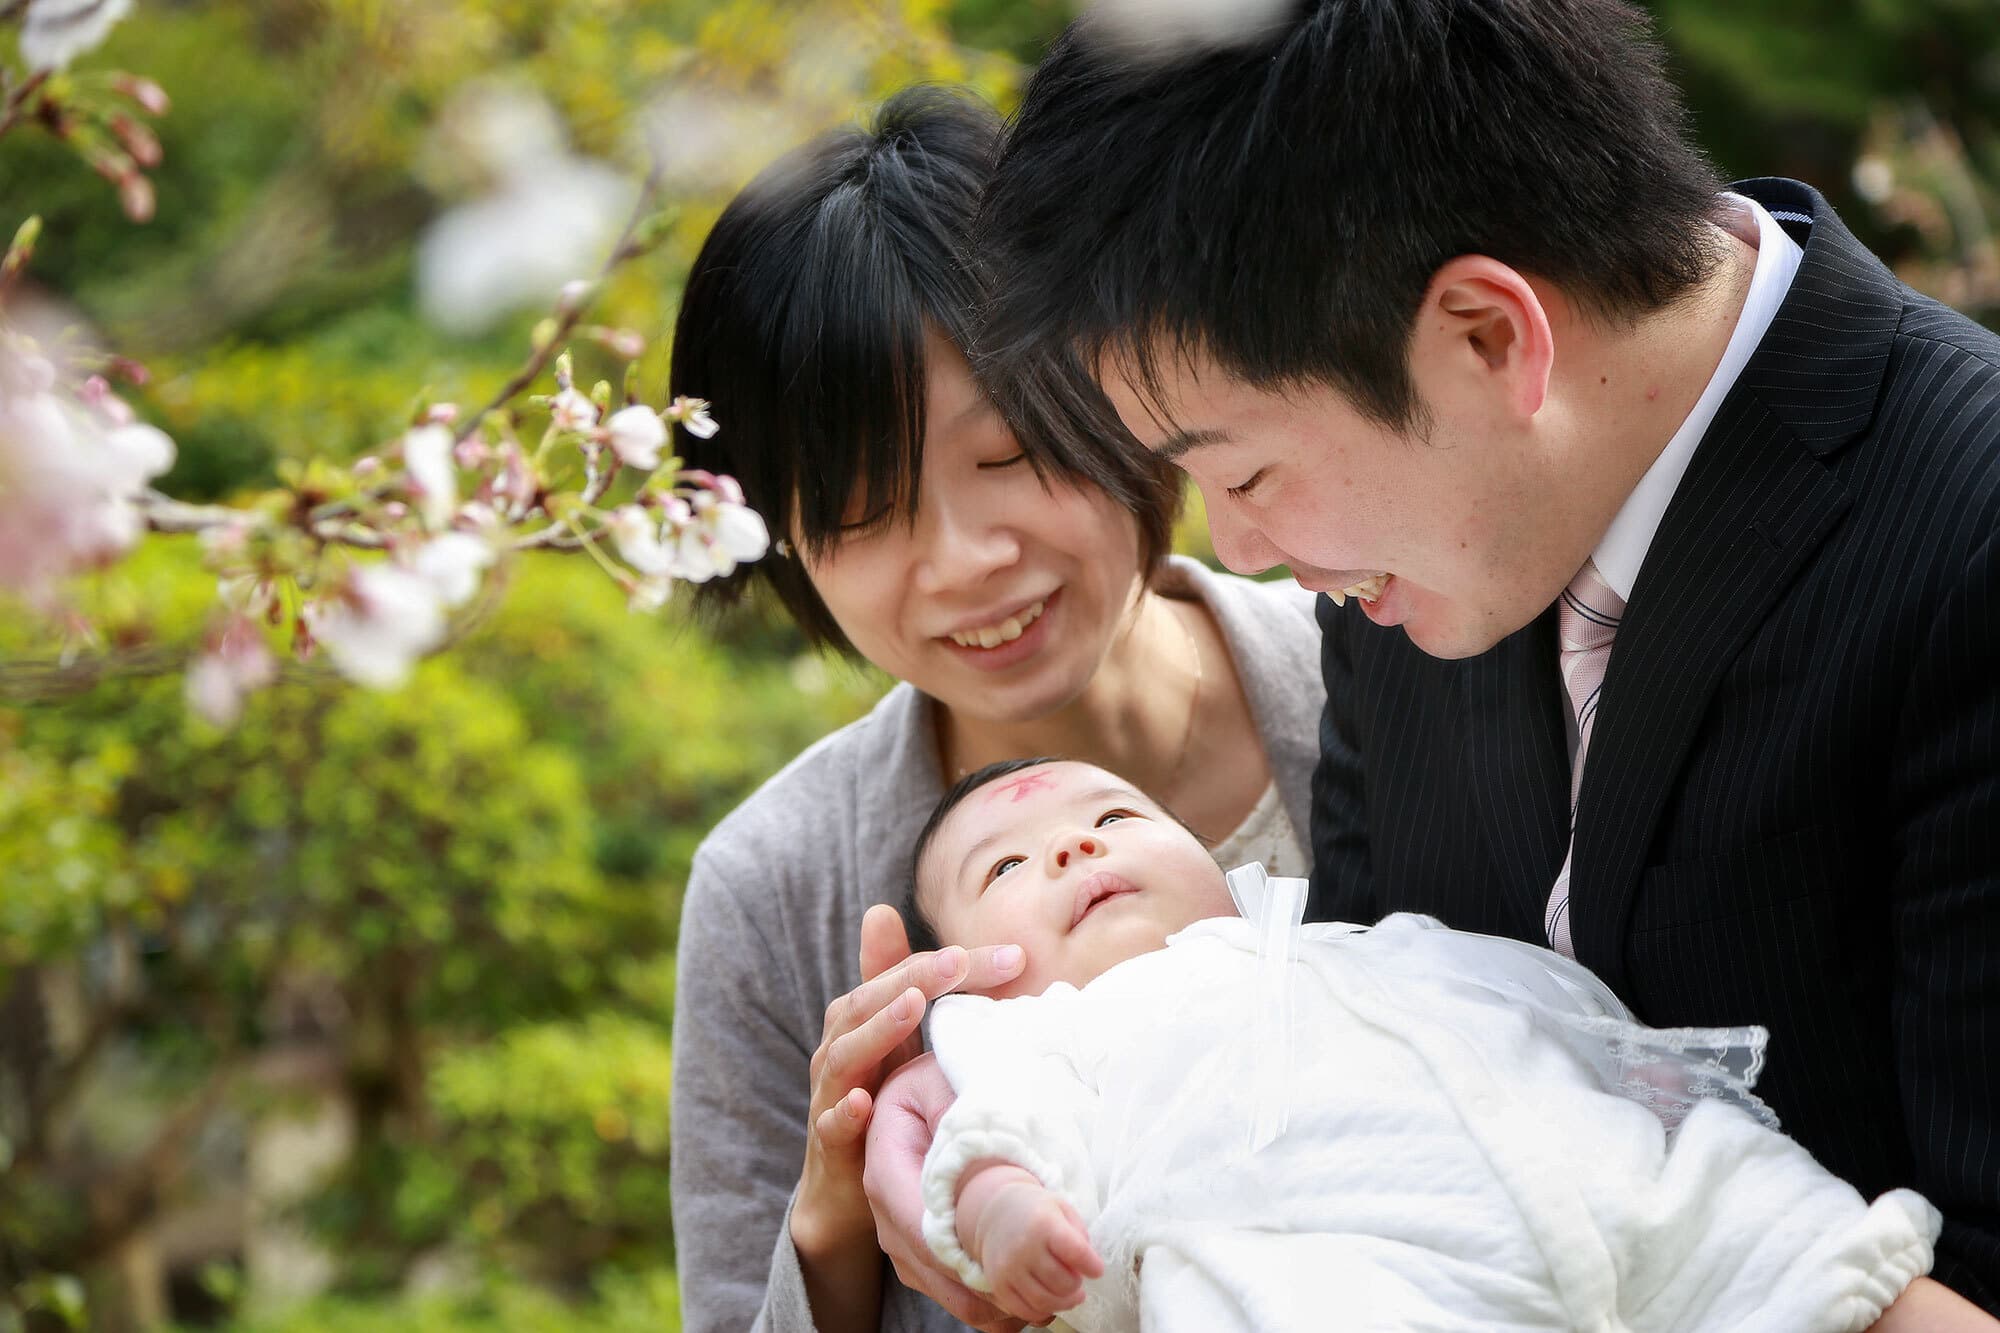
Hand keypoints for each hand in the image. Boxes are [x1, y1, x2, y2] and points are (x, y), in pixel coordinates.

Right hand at [791, 906, 1024, 1266]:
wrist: (844, 1186)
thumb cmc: (879, 1099)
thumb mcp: (903, 1041)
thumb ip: (918, 984)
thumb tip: (927, 926)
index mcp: (862, 1017)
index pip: (907, 977)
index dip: (952, 964)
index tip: (1011, 956)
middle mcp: (841, 1045)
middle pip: (873, 1001)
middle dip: (917, 977)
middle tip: (958, 962)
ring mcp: (831, 1092)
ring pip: (848, 1053)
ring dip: (880, 1028)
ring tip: (913, 1004)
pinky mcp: (829, 1141)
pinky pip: (831, 1123)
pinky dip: (844, 1111)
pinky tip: (862, 1102)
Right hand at [865, 1053, 1030, 1331]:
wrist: (918, 1090)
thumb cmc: (934, 1080)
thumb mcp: (942, 1082)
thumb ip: (958, 1111)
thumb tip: (986, 1148)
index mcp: (885, 1163)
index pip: (916, 1222)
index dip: (959, 1252)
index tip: (1010, 1268)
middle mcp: (885, 1206)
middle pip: (930, 1265)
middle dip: (982, 1288)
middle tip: (1042, 1300)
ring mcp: (898, 1232)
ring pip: (939, 1285)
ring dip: (987, 1301)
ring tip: (1043, 1307)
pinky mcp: (917, 1248)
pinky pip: (947, 1285)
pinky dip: (984, 1300)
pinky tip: (1025, 1307)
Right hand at [958, 1163, 1103, 1322]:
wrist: (997, 1214)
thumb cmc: (1036, 1212)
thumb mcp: (1062, 1209)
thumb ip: (1079, 1236)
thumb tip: (1088, 1267)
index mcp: (1044, 1223)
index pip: (1076, 1253)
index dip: (1093, 1266)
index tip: (1097, 1270)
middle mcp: (1024, 1247)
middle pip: (1063, 1283)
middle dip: (1077, 1285)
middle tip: (1078, 1279)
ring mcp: (1008, 1268)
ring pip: (1045, 1302)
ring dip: (1064, 1302)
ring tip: (1070, 1294)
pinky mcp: (998, 1285)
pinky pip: (1026, 1311)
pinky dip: (1044, 1311)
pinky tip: (1050, 1300)